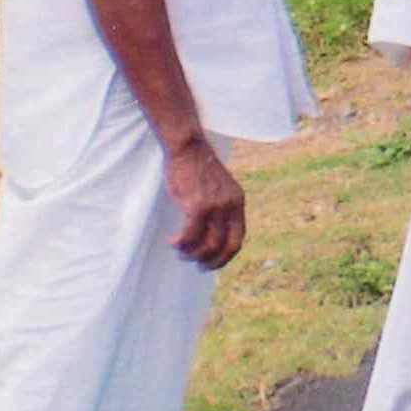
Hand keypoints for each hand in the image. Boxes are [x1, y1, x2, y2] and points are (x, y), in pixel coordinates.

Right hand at [163, 135, 248, 269]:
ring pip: (207, 245)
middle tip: (195, 263)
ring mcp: (215, 206)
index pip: (238, 240)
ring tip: (180, 250)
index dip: (225, 257)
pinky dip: (181, 243)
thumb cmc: (196, 168)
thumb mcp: (217, 189)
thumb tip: (212, 235)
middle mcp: (230, 206)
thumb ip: (220, 209)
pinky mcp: (197, 205)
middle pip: (225, 247)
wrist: (188, 147)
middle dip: (209, 261)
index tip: (211, 263)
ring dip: (191, 253)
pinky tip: (173, 240)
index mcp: (238, 202)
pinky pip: (190, 235)